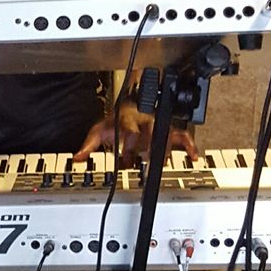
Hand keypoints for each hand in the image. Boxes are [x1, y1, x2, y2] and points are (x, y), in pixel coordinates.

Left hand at [73, 101, 197, 163]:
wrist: (128, 107)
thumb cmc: (116, 121)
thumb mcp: (99, 131)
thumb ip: (89, 145)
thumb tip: (77, 158)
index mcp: (128, 121)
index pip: (130, 130)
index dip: (130, 140)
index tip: (128, 154)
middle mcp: (145, 122)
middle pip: (151, 133)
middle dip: (150, 147)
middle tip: (148, 161)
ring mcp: (157, 126)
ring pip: (167, 134)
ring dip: (166, 150)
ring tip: (164, 163)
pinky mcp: (167, 130)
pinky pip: (182, 136)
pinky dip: (189, 146)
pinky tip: (193, 156)